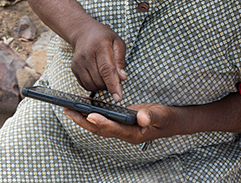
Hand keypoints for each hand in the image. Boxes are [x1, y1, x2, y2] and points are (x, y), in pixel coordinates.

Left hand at [63, 103, 182, 143]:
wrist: (172, 121)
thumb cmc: (167, 119)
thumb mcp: (162, 116)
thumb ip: (152, 116)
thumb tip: (141, 117)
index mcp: (133, 134)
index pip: (113, 129)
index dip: (101, 122)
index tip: (90, 114)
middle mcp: (124, 133)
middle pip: (100, 129)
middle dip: (83, 121)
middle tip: (68, 111)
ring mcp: (122, 129)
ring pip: (99, 126)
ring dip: (83, 118)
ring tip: (70, 108)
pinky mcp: (121, 123)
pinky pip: (104, 120)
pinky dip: (93, 113)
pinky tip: (85, 106)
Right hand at [70, 20, 127, 100]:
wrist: (84, 32)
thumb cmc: (104, 37)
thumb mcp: (118, 43)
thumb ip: (120, 61)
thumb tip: (122, 78)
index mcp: (100, 46)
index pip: (107, 70)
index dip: (113, 85)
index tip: (118, 97)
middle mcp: (86, 55)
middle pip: (99, 80)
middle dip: (109, 84)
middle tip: (114, 76)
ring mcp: (78, 63)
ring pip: (91, 85)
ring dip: (101, 86)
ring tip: (106, 75)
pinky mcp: (74, 69)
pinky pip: (85, 85)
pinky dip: (94, 85)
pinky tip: (97, 75)